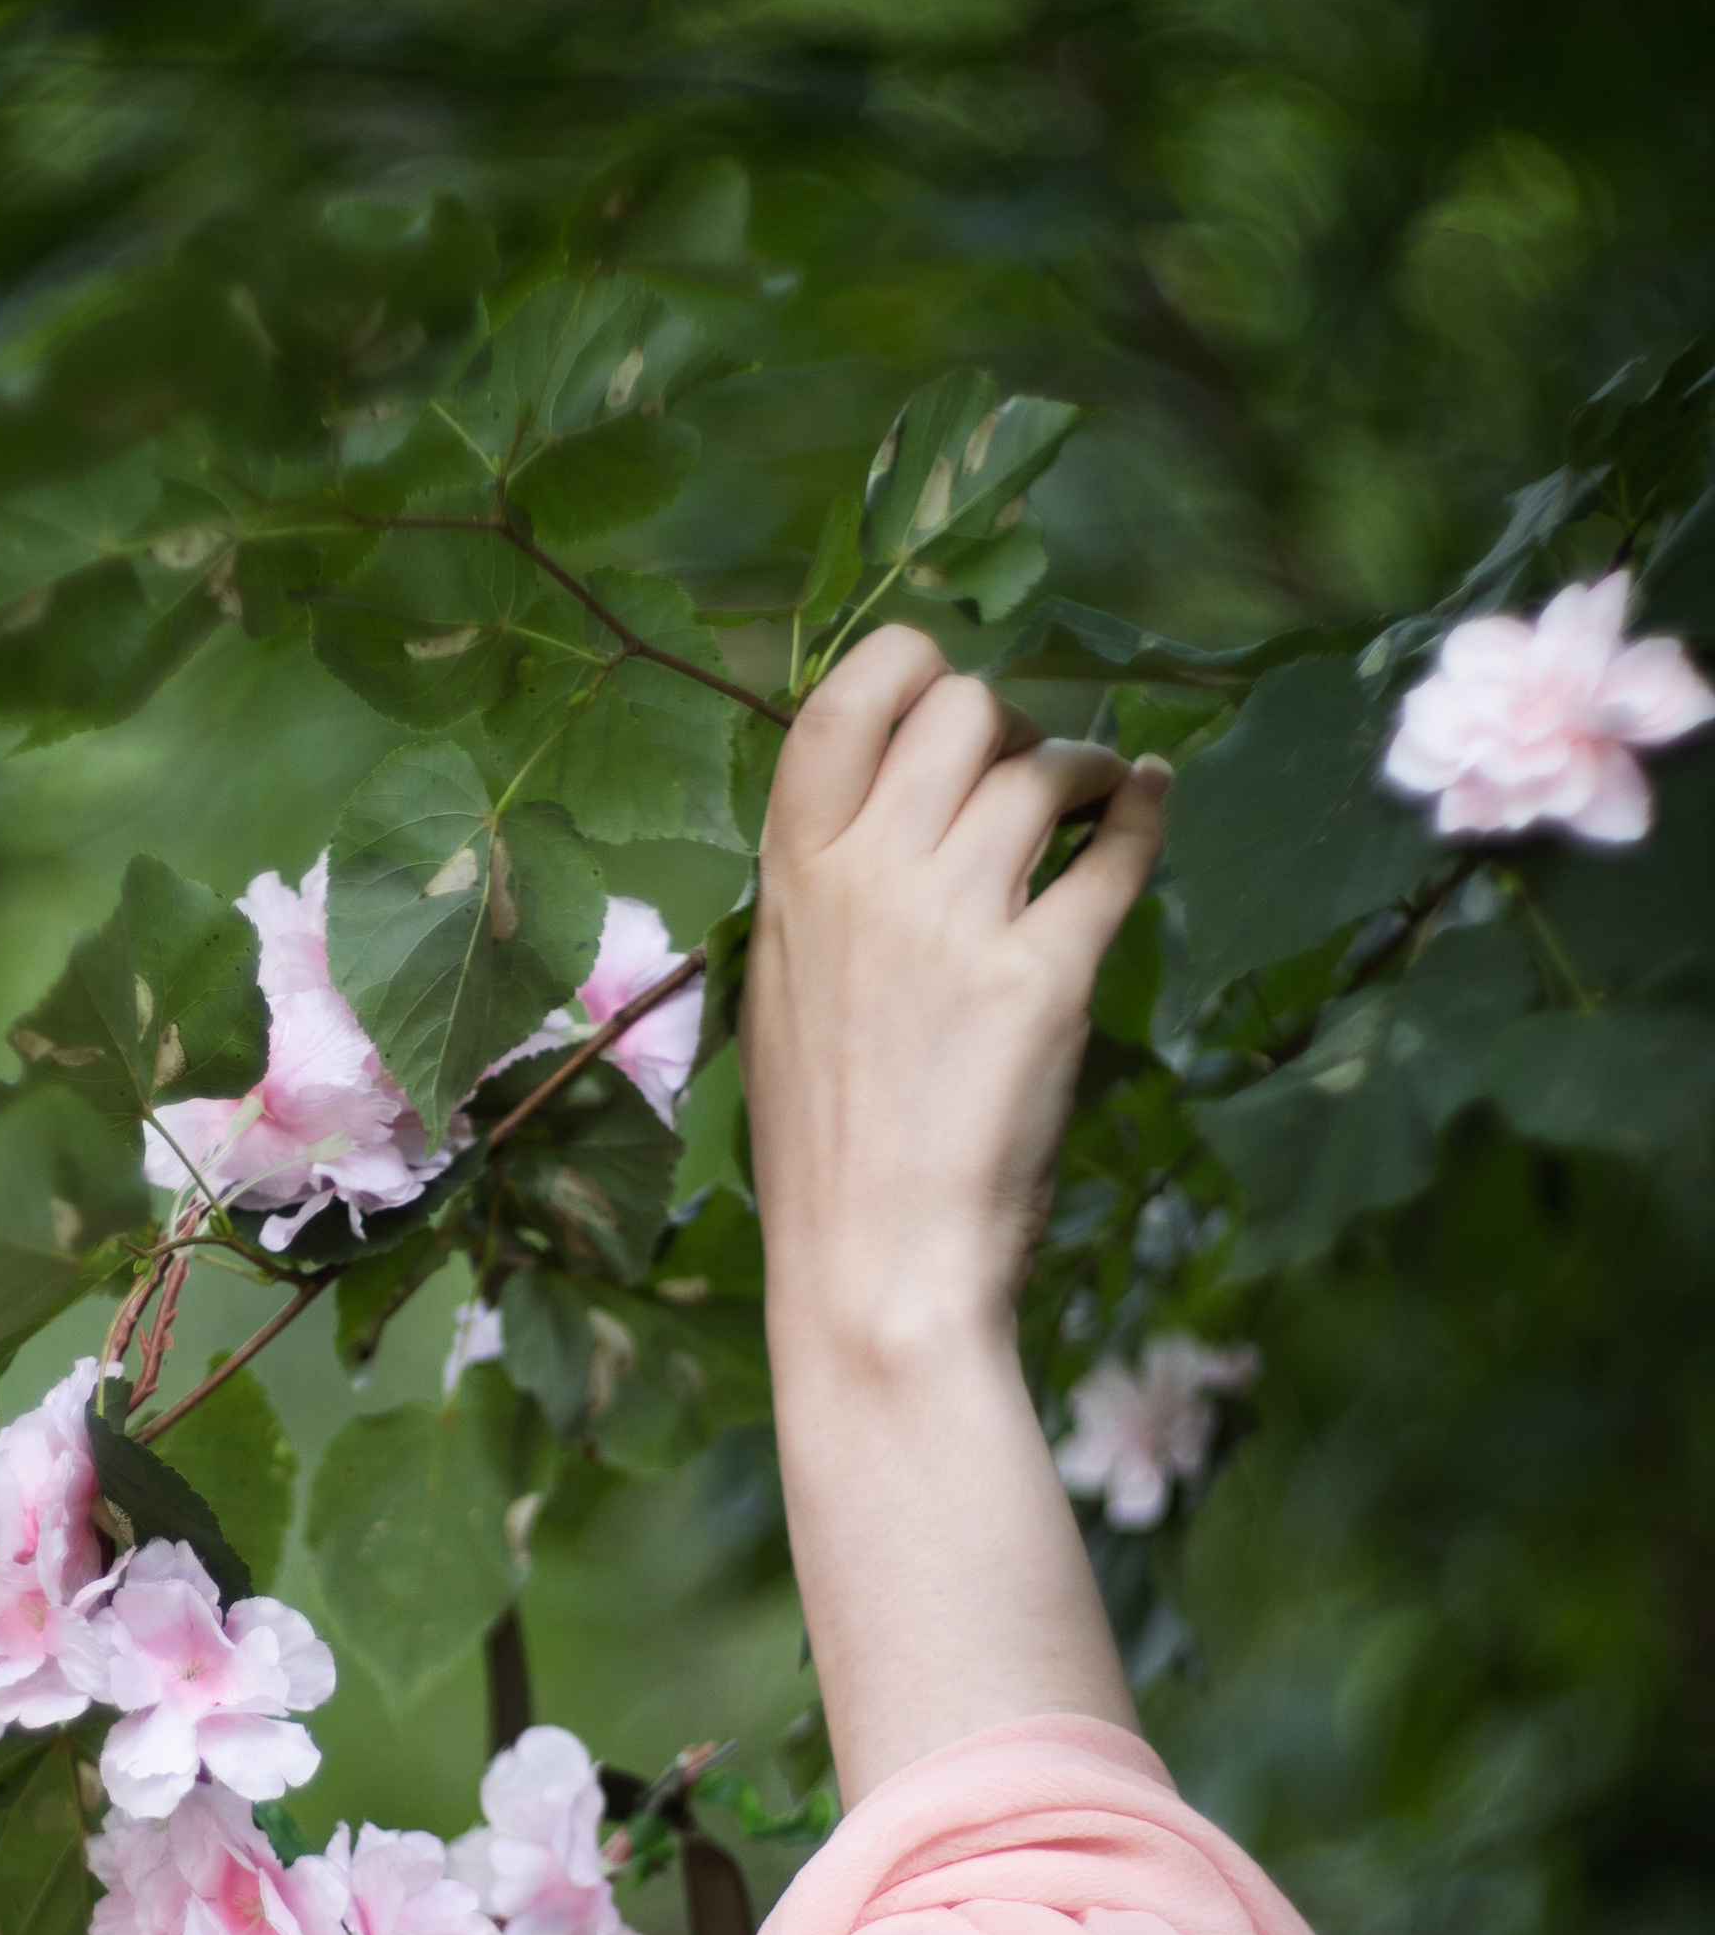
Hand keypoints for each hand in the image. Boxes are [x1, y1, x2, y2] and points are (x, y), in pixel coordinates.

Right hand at [746, 628, 1170, 1363]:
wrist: (872, 1268)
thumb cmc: (825, 1148)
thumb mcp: (782, 997)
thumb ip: (826, 892)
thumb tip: (897, 810)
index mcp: (789, 878)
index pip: (843, 700)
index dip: (910, 666)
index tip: (949, 693)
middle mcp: (867, 879)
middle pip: (963, 710)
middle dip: (1013, 720)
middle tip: (1034, 771)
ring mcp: (954, 925)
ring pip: (1045, 769)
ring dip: (1087, 768)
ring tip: (1098, 798)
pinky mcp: (1042, 980)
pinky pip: (1115, 853)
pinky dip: (1145, 811)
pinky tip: (1151, 804)